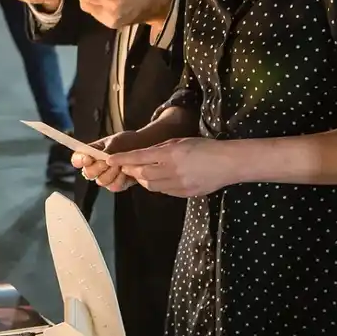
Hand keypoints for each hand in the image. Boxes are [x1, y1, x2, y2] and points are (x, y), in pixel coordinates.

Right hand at [75, 129, 155, 192]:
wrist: (144, 147)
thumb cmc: (128, 142)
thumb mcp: (116, 142)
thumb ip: (106, 151)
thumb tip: (100, 158)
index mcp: (91, 154)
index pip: (77, 159)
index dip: (79, 160)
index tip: (88, 158)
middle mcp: (95, 167)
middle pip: (87, 173)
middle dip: (98, 168)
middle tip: (109, 162)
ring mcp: (105, 177)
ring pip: (101, 181)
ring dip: (111, 173)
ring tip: (121, 165)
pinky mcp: (116, 184)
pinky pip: (113, 187)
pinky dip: (120, 180)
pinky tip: (126, 172)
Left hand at [108, 137, 233, 197]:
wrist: (227, 163)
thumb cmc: (204, 148)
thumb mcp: (180, 142)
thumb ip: (160, 149)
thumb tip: (143, 157)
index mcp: (170, 153)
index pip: (139, 157)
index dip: (122, 159)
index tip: (109, 160)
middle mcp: (172, 170)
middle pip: (142, 174)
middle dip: (132, 171)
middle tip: (127, 167)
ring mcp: (178, 184)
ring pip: (150, 186)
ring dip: (143, 180)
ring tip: (144, 173)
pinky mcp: (184, 193)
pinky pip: (163, 191)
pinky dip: (157, 185)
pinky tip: (160, 179)